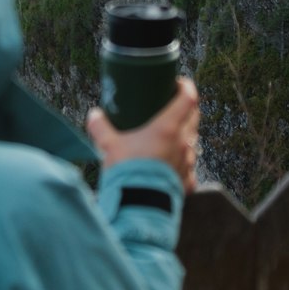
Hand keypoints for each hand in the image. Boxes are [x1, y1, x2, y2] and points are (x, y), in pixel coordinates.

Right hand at [86, 77, 199, 194]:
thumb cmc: (126, 172)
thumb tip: (94, 115)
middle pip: (194, 118)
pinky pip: (188, 168)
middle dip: (186, 108)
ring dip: (183, 136)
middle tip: (172, 106)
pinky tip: (170, 166)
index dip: (186, 87)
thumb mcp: (108, 146)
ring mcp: (187, 163)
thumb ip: (100, 128)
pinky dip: (181, 163)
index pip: (188, 99)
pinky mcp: (187, 182)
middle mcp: (183, 143)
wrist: (138, 206)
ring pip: (192, 142)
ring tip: (168, 136)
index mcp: (167, 128)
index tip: (179, 83)